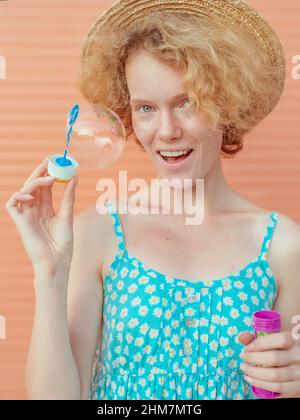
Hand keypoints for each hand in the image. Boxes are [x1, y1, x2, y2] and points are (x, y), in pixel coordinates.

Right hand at [5, 156, 77, 277]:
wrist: (57, 262)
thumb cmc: (63, 244)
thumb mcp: (67, 216)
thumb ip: (68, 198)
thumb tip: (75, 178)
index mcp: (46, 209)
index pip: (45, 187)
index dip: (49, 173)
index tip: (58, 162)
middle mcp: (35, 210)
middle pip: (34, 186)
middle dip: (40, 171)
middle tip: (49, 160)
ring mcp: (26, 215)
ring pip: (24, 191)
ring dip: (34, 182)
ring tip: (50, 178)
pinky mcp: (19, 222)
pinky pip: (12, 204)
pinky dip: (19, 196)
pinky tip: (32, 195)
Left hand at [238, 330, 299, 397]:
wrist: (298, 364)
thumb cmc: (283, 349)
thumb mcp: (275, 338)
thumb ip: (258, 337)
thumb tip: (241, 337)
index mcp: (294, 341)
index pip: (280, 340)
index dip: (261, 343)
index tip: (248, 347)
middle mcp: (298, 356)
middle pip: (274, 358)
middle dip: (254, 358)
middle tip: (243, 357)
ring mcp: (299, 373)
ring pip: (275, 375)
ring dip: (255, 373)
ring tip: (244, 368)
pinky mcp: (297, 387)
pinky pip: (278, 388)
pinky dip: (261, 384)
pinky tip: (251, 379)